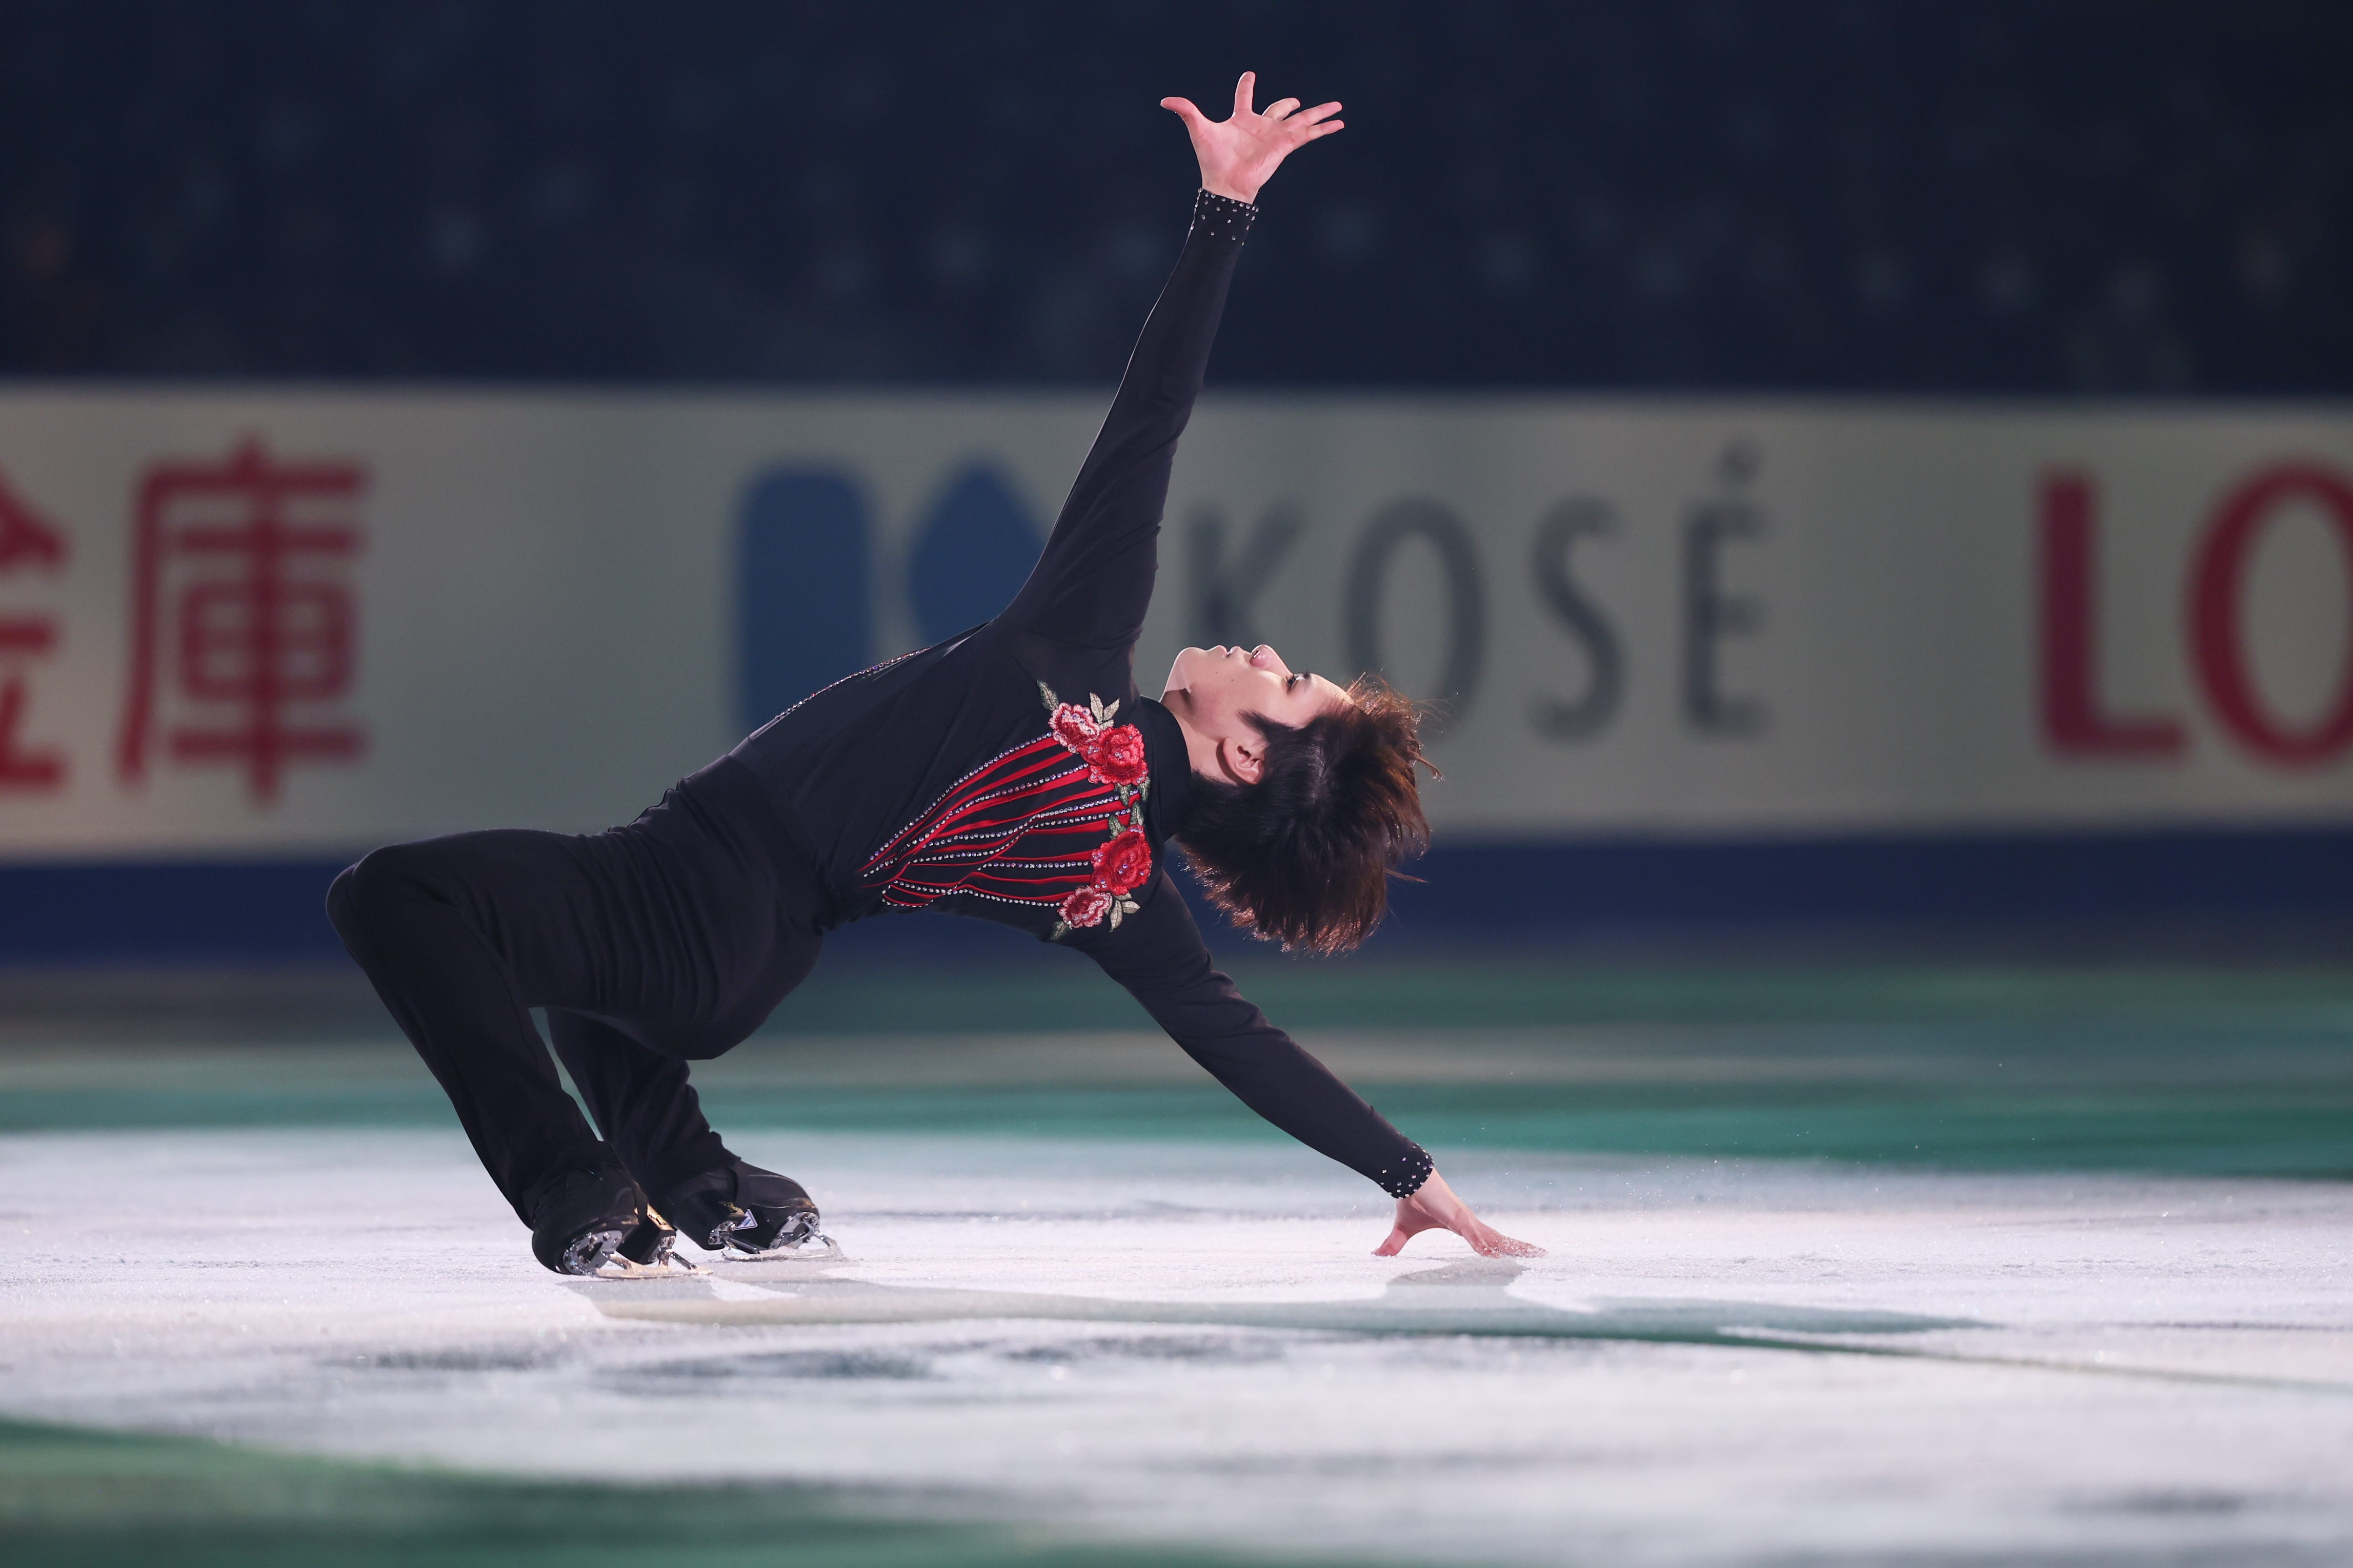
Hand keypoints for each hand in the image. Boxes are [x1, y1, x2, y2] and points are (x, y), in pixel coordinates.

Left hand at [1160, 71, 1342, 203]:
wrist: (1225, 183)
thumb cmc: (1212, 159)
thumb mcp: (1199, 129)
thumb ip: (1186, 111)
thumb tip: (1165, 101)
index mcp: (1241, 119)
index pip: (1245, 97)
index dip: (1246, 85)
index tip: (1249, 74)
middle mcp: (1260, 126)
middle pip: (1278, 109)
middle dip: (1287, 105)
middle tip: (1296, 101)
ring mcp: (1275, 136)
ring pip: (1301, 119)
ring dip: (1319, 113)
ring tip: (1337, 106)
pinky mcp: (1286, 145)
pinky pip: (1309, 133)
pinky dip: (1324, 128)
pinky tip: (1338, 123)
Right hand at [1373, 1170, 1543, 1258]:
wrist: (1406, 1177)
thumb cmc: (1410, 1199)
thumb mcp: (1403, 1230)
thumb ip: (1395, 1245)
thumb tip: (1376, 1257)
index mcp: (1462, 1225)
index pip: (1488, 1239)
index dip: (1504, 1246)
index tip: (1522, 1254)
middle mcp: (1468, 1222)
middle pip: (1498, 1237)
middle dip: (1518, 1247)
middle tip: (1541, 1256)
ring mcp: (1464, 1218)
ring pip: (1492, 1237)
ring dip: (1509, 1246)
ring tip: (1529, 1256)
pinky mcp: (1456, 1216)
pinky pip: (1472, 1233)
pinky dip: (1482, 1244)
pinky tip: (1493, 1253)